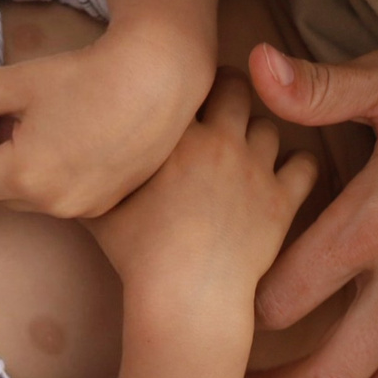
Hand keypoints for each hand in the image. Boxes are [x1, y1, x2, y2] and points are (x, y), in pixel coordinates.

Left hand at [0, 22, 211, 217]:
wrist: (162, 79)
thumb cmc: (89, 77)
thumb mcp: (22, 81)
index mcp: (22, 176)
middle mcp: (50, 204)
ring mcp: (82, 209)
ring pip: (28, 196)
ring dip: (17, 171)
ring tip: (26, 127)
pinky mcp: (107, 204)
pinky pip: (61, 197)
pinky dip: (50, 176)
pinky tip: (62, 138)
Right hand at [86, 69, 318, 303]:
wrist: (186, 296)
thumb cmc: (137, 254)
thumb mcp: (99, 207)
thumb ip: (94, 173)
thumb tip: (73, 156)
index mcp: (177, 135)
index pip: (189, 81)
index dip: (187, 82)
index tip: (183, 92)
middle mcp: (221, 140)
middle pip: (237, 88)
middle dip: (229, 91)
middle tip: (220, 106)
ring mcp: (256, 169)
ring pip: (270, 127)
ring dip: (258, 133)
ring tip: (243, 150)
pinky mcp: (282, 200)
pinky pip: (305, 166)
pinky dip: (297, 166)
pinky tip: (283, 175)